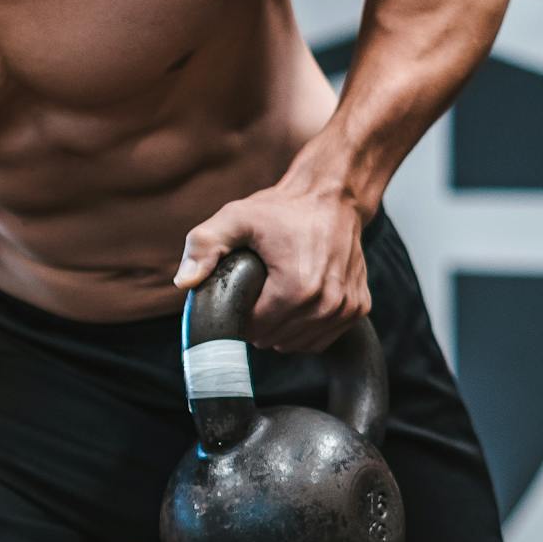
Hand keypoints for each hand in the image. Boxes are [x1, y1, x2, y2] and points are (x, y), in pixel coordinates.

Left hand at [174, 182, 370, 353]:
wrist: (333, 197)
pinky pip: (321, 339)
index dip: (239, 316)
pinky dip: (305, 330)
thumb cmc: (283, 209)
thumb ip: (204, 246)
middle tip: (256, 292)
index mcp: (296, 289)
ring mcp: (346, 308)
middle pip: (275, 339)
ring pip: (297, 344)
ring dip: (281, 330)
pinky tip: (295, 307)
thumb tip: (184, 282)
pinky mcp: (358, 308)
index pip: (254, 330)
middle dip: (260, 323)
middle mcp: (326, 304)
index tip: (239, 294)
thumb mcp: (236, 218)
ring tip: (275, 299)